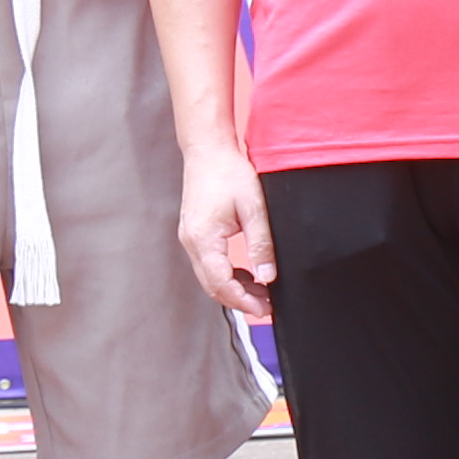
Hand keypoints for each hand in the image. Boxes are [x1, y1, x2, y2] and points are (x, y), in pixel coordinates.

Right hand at [176, 147, 273, 322]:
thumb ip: (261, 244)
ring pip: (210, 277)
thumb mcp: (253, 207)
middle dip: (239, 300)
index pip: (221, 284)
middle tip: (267, 306)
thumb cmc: (229, 172)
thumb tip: (268, 277)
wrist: (208, 149)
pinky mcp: (194, 234)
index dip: (243, 301)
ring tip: (262, 292)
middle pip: (212, 286)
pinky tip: (247, 274)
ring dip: (233, 289)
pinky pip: (208, 264)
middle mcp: (191, 242)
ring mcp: (190, 238)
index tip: (264, 309)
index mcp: (204, 238)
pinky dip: (226, 275)